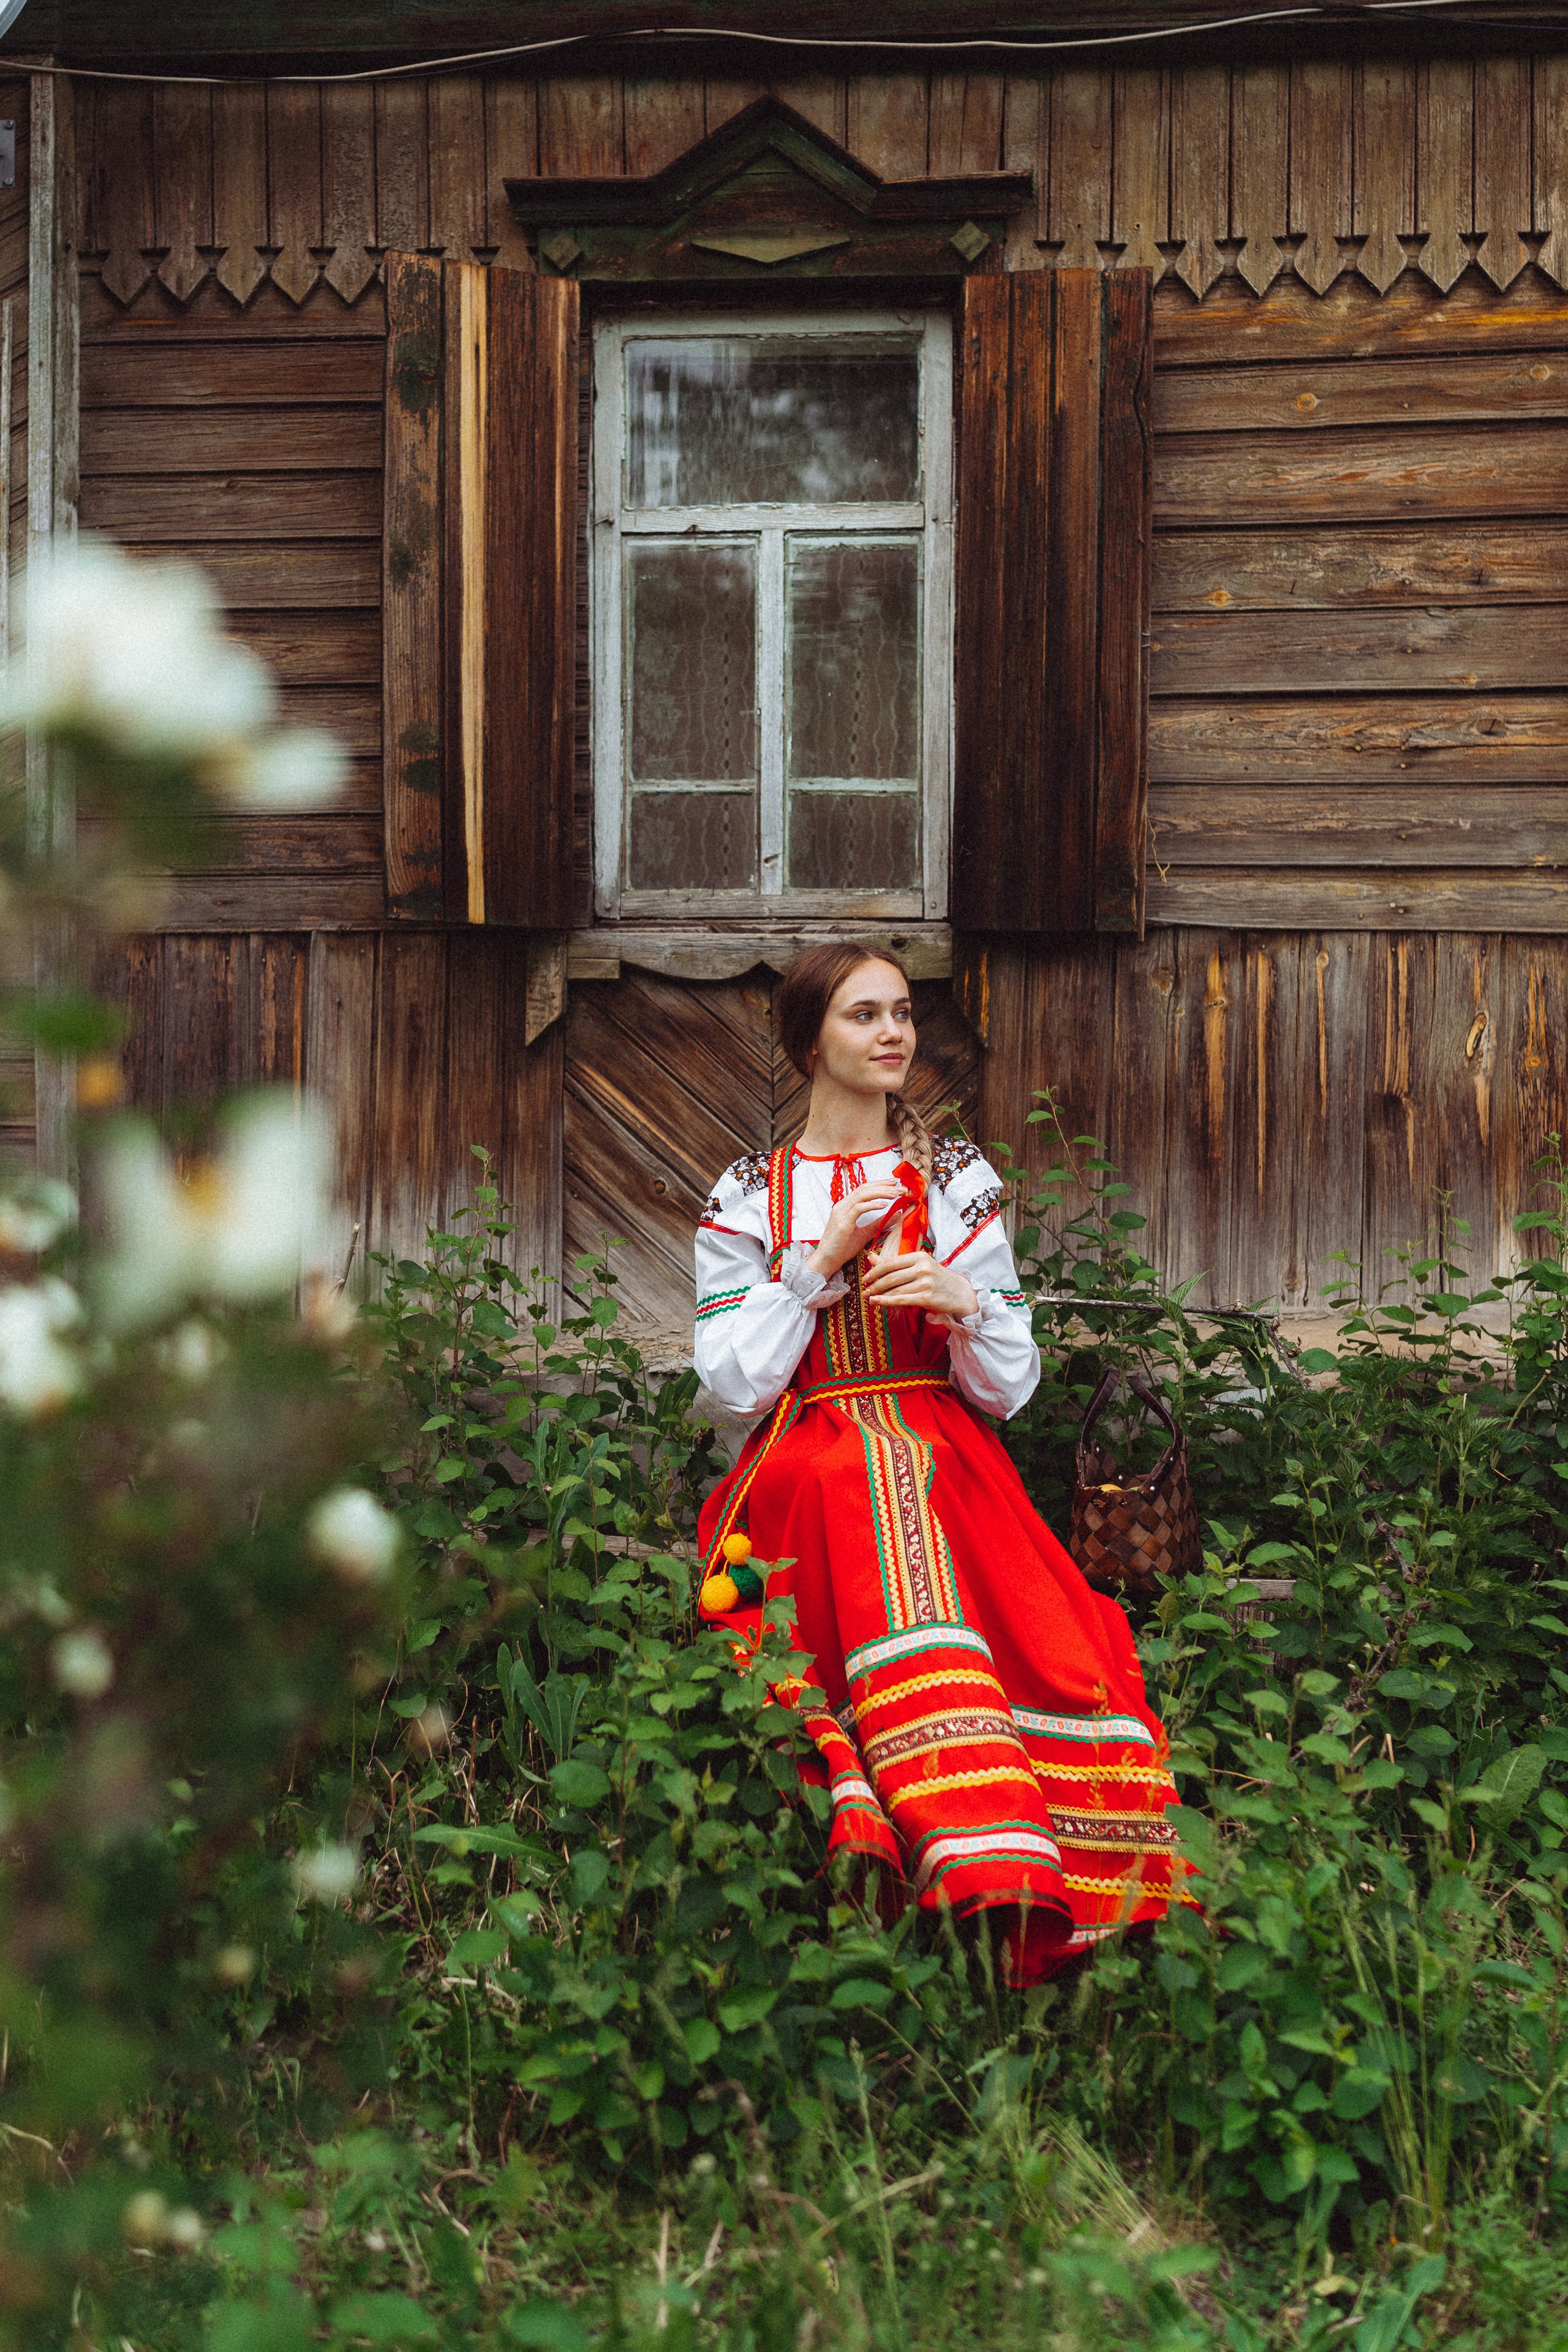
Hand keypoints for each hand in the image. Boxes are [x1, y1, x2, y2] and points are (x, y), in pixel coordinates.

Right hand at [808, 1177, 914, 1282]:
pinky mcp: (842, 1223)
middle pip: (865, 1188)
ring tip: (896, 1194)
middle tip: (901, 1186)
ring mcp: (841, 1213)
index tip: (896, 1183)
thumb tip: (897, 1214)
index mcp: (846, 1206)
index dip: (881, 1184)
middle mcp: (842, 1206)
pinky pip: (858, 1208)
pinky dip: (872, 1205)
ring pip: (862, 1195)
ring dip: (881, 1192)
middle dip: (884, 1185)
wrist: (826, 1261)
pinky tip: (884, 1205)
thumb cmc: (842, 1248)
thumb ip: (879, 1223)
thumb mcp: (865, 1234)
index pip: (865, 1189)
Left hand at [862, 1245, 978, 1320]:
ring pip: (895, 1289)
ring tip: (869, 1298)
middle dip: (874, 1284)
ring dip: (879, 1294)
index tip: (866, 1278)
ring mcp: (926, 1282)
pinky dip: (887, 1301)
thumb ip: (895, 1263)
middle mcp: (923, 1267)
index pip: (891, 1262)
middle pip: (891, 1276)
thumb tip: (871, 1257)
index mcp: (919, 1256)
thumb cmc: (937, 1279)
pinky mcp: (927, 1297)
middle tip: (864, 1290)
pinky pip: (902, 1299)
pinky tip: (877, 1302)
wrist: (960, 1293)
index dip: (875, 1270)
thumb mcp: (918, 1266)